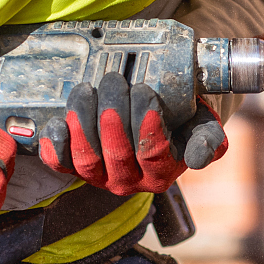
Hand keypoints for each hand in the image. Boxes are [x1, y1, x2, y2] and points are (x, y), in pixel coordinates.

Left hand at [38, 71, 227, 194]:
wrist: (159, 117)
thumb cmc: (183, 118)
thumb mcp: (204, 126)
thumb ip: (209, 140)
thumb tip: (199, 159)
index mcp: (161, 175)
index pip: (152, 153)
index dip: (146, 125)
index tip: (145, 91)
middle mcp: (129, 182)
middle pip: (116, 154)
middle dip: (112, 115)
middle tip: (114, 81)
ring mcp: (99, 177)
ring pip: (86, 159)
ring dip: (83, 123)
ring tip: (86, 90)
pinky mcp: (74, 168)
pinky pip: (60, 163)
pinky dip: (55, 145)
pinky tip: (57, 122)